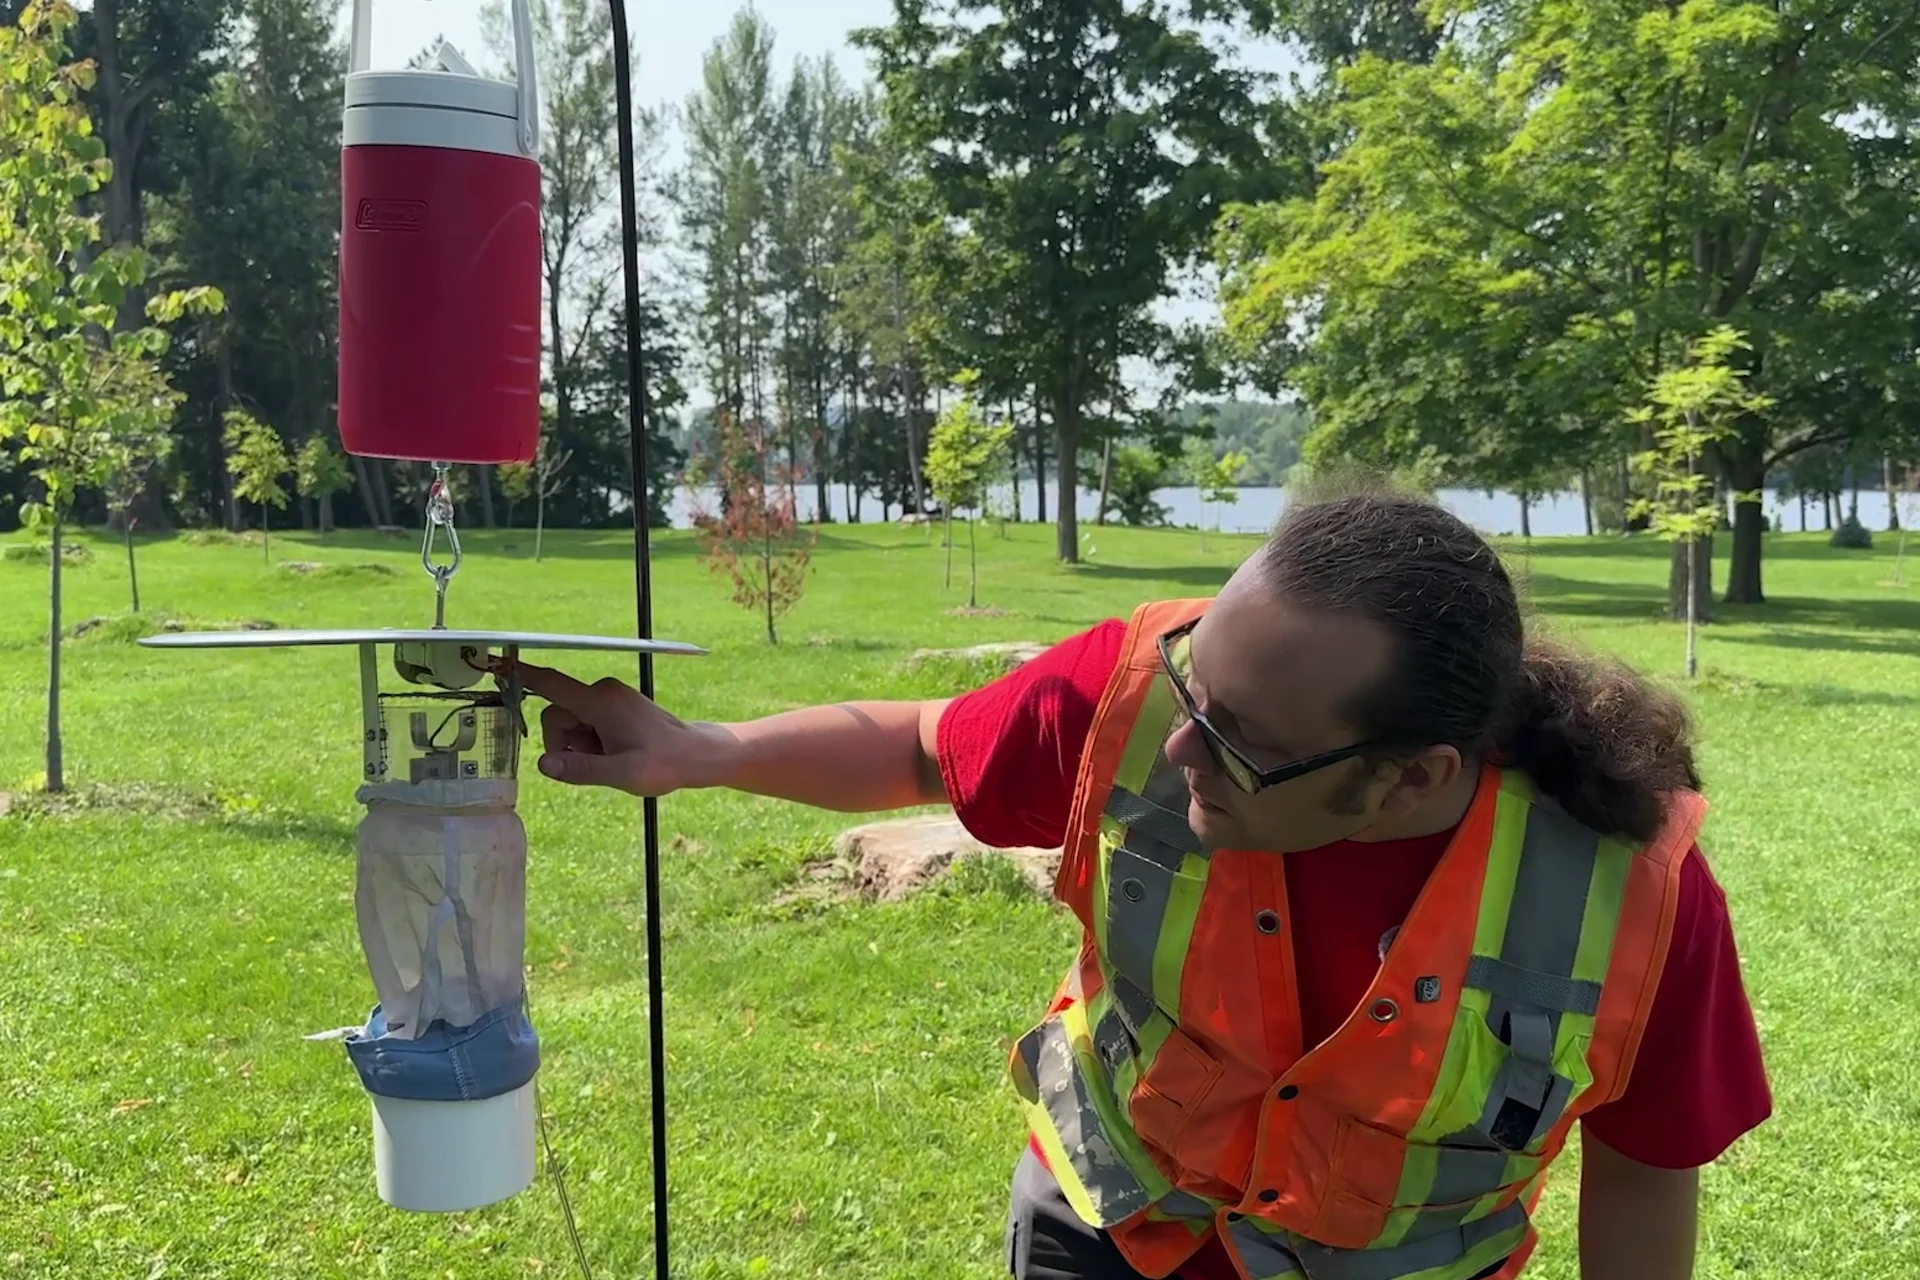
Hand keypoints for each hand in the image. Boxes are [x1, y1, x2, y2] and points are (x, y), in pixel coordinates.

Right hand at [510, 660, 727, 795]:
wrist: (697, 755)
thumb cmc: (664, 763)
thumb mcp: (622, 773)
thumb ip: (581, 769)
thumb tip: (544, 765)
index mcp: (600, 701)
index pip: (550, 683)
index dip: (520, 675)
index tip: (493, 664)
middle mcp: (602, 692)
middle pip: (557, 714)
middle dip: (565, 743)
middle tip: (597, 763)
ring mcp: (610, 698)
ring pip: (571, 722)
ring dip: (580, 746)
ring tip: (611, 759)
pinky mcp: (615, 707)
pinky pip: (586, 724)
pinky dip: (591, 742)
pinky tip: (615, 754)